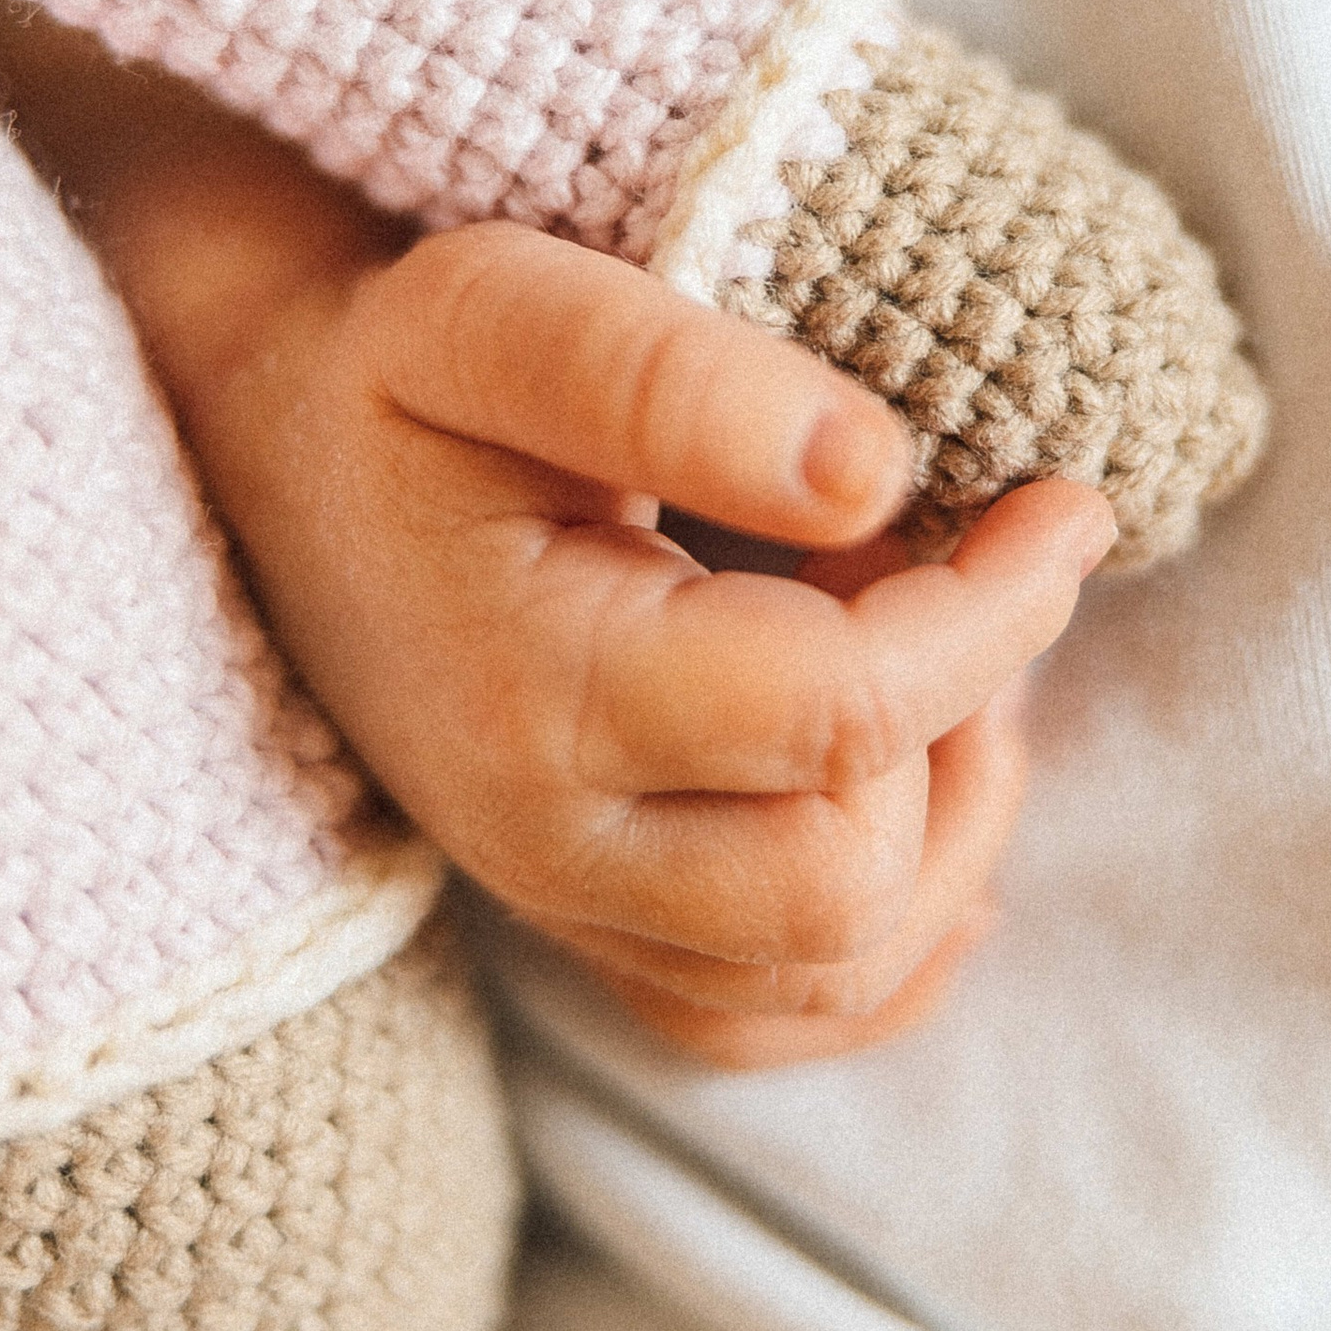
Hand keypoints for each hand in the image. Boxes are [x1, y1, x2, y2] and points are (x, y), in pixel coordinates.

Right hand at [94, 112, 1114, 1069]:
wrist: (269, 456)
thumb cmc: (394, 374)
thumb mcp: (496, 313)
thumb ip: (675, 379)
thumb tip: (879, 473)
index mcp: (537, 693)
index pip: (843, 718)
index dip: (992, 611)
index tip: (1061, 503)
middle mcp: (549, 842)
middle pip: (848, 882)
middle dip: (959, 723)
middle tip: (946, 570)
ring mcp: (569, 906)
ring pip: (834, 969)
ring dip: (946, 825)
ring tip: (934, 661)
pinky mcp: (592, 929)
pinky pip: (775, 1018)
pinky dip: (888, 939)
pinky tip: (926, 807)